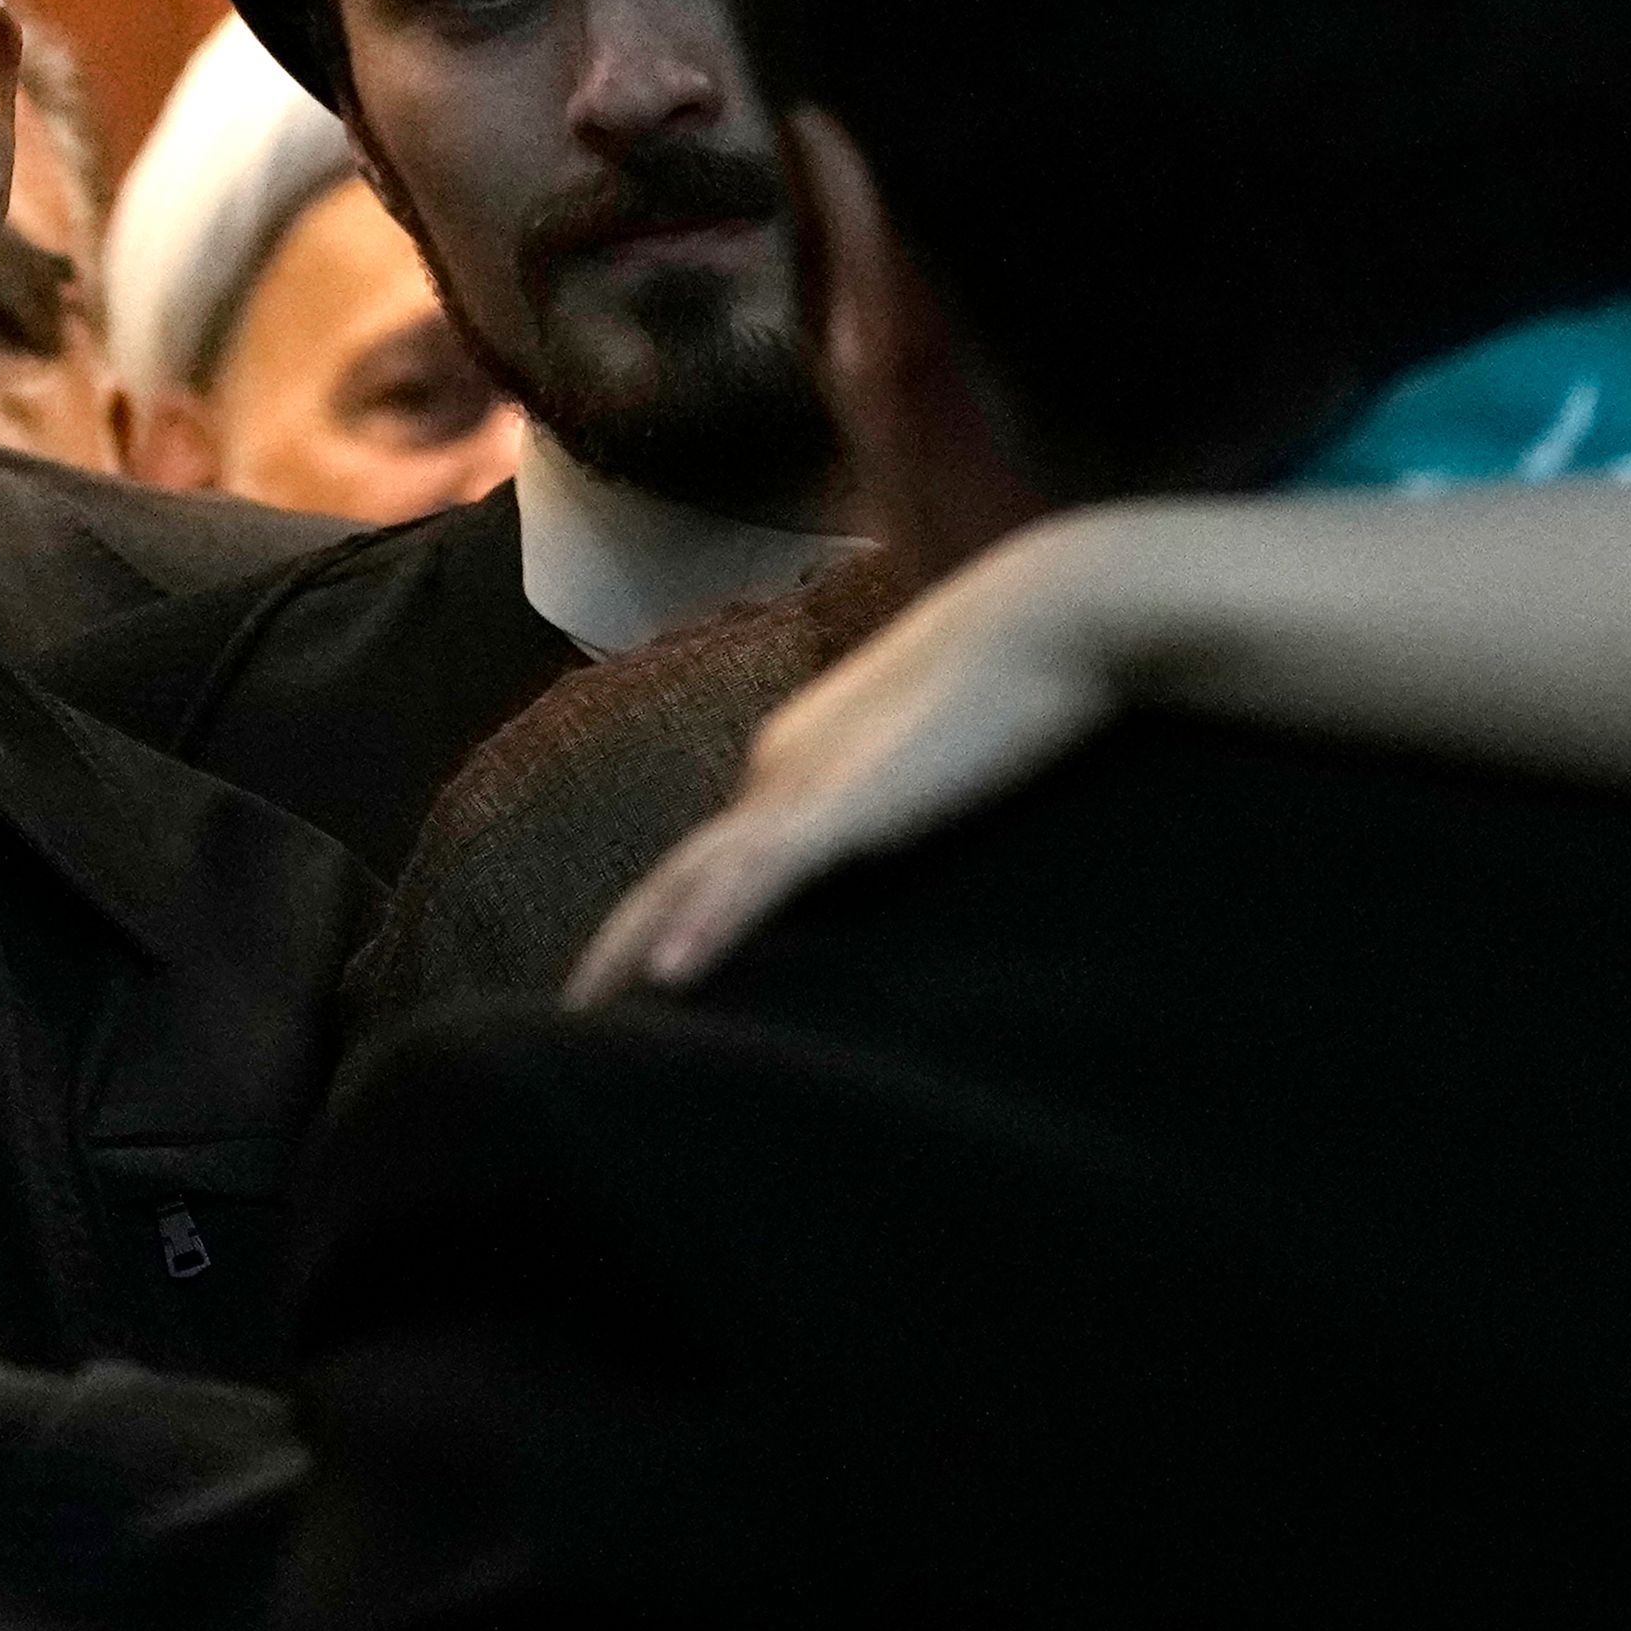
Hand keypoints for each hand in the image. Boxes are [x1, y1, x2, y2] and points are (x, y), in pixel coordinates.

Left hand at [569, 520, 1122, 1001]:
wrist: (1057, 614)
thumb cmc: (1021, 685)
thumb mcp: (936, 759)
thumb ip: (896, 800)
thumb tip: (878, 851)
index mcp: (795, 763)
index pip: (712, 857)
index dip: (664, 920)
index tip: (630, 985)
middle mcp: (777, 771)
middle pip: (674, 874)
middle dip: (621, 947)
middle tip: (573, 1016)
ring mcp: (805, 784)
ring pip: (693, 878)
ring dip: (634, 950)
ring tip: (584, 1014)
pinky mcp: (848, 802)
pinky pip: (760, 873)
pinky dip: (711, 923)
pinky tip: (668, 978)